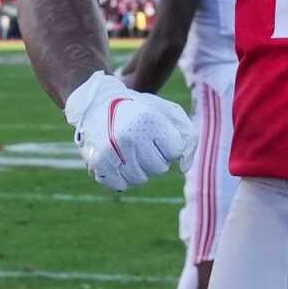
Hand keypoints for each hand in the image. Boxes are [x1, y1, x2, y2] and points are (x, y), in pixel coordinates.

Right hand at [64, 69, 193, 192]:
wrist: (99, 103)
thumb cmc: (141, 110)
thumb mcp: (169, 112)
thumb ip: (189, 137)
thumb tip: (183, 168)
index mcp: (150, 119)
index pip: (175, 150)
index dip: (169, 143)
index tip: (158, 133)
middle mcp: (130, 135)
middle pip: (159, 168)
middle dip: (155, 157)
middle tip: (142, 141)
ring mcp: (112, 150)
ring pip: (140, 179)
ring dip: (139, 168)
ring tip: (129, 149)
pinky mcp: (98, 163)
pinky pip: (121, 185)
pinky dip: (121, 176)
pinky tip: (117, 158)